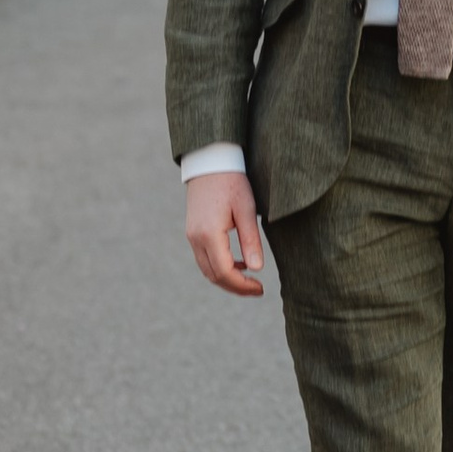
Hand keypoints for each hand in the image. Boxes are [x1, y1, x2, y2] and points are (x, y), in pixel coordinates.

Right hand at [186, 169, 267, 296]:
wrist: (210, 162)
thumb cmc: (232, 182)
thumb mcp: (247, 210)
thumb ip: (250, 240)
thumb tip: (257, 269)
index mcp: (209, 234)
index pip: (224, 272)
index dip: (242, 286)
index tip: (260, 288)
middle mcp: (196, 238)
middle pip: (214, 276)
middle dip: (235, 287)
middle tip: (258, 289)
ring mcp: (191, 236)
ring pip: (207, 269)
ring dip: (227, 279)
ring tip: (250, 280)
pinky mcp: (193, 232)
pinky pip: (204, 258)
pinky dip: (220, 267)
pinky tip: (239, 264)